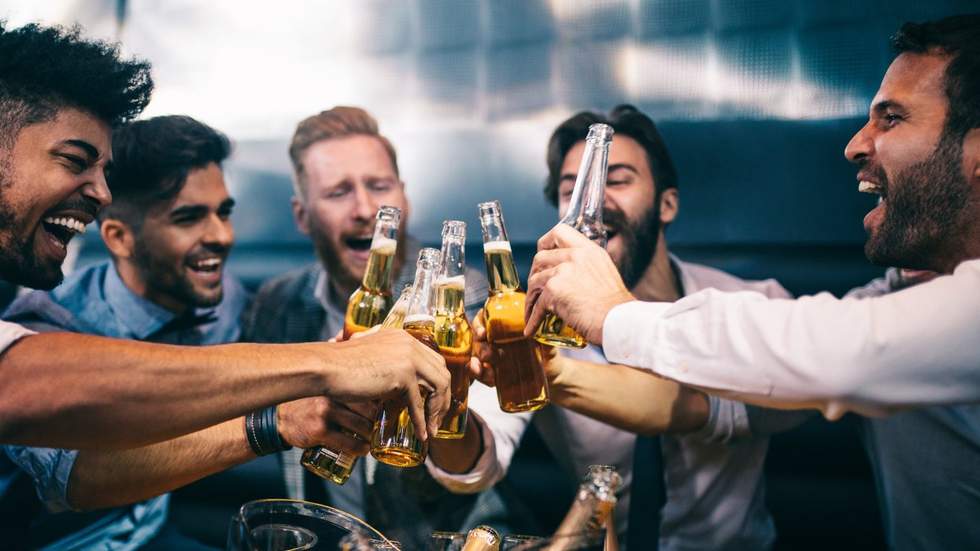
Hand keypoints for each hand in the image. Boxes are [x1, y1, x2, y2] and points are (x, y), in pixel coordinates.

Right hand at [276, 397, 375, 454]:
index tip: (385, 414)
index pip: (369, 393)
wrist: (280, 419)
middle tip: (379, 430)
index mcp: (336, 384)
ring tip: (371, 441)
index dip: (381, 406)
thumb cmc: (306, 405)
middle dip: (377, 423)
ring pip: (361, 427)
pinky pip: (348, 443)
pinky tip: (363, 450)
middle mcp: (332, 396)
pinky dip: (360, 449)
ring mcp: (326, 412)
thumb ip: (343, 392)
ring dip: (371, 437)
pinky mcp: (320, 431)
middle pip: (369, 410)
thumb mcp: (324, 392)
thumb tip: (373, 397)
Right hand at [316, 329, 449, 440]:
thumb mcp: (369, 356)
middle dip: (443, 398)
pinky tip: (421, 433)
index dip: (439, 383)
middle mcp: (409, 343)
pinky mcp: (402, 376)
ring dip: (437, 411)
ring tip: (432, 429)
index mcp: (403, 337)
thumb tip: (394, 380)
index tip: (436, 402)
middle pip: (441, 372)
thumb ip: (383, 360)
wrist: (324, 368)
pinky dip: (421, 420)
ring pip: (437, 387)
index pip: (434, 360)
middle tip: (437, 419)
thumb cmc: (340, 366)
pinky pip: (418, 403)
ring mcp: (408, 358)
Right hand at [468, 308, 555, 385]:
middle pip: (478, 339)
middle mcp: (496, 340)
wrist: (552, 379)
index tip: (482, 333)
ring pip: (476, 357)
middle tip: (489, 356)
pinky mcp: (494, 373)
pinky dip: (481, 376)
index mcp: (506, 327)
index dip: (479, 324)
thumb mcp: (548, 346)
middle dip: (480, 348)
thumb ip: (544, 340)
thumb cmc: (549, 356)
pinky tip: (489, 380)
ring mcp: (493, 357)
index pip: (485, 319)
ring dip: (476, 364)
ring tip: (486, 372)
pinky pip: (481, 373)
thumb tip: (540, 331)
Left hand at [524, 224, 634, 344]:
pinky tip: (532, 328)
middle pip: (540, 258)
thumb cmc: (616, 306)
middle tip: (535, 288)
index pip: (559, 232)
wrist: (619, 321)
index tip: (542, 253)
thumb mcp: (605, 273)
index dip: (545, 243)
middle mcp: (575, 256)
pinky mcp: (554, 289)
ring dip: (531, 298)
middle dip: (534, 274)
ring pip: (535, 281)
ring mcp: (563, 271)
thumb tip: (569, 276)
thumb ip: (586, 267)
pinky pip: (537, 304)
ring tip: (531, 311)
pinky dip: (533, 318)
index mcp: (589, 250)